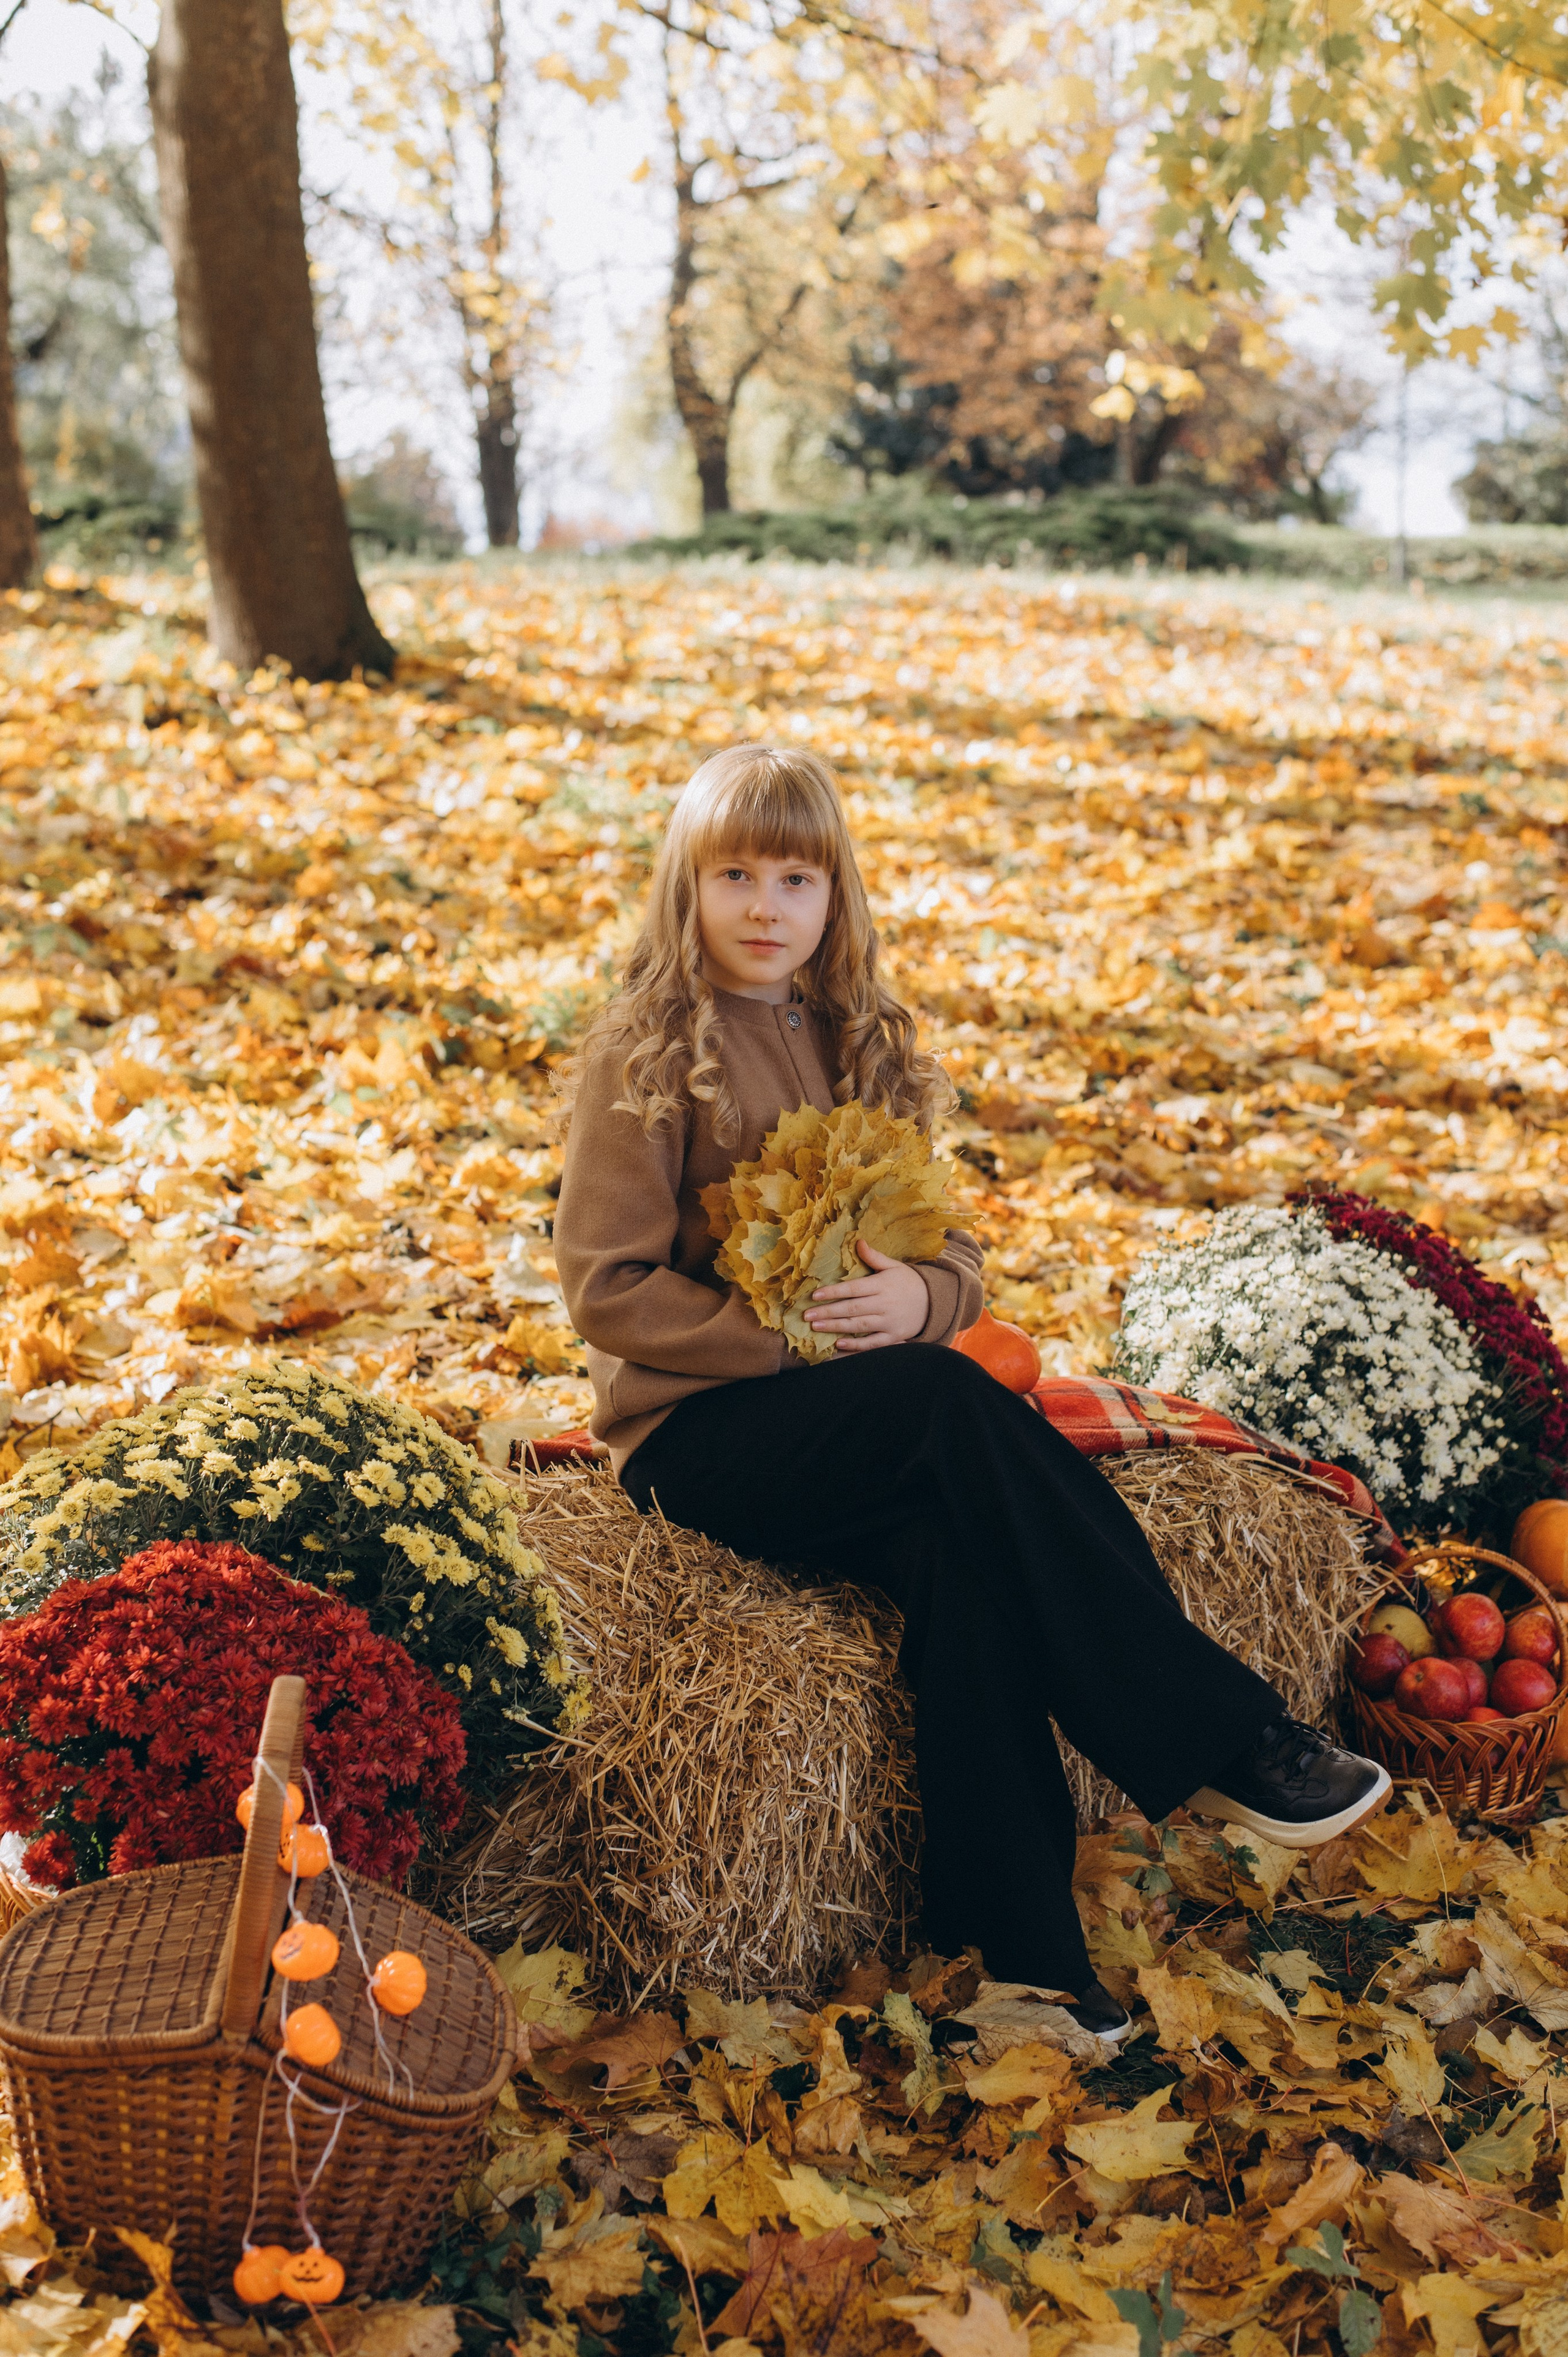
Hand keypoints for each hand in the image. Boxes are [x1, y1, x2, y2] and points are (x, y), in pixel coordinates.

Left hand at [803, 1238, 928, 1352]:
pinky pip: (872, 1343)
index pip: (853, 1289)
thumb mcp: (894, 1266)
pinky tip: (839, 1344)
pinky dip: (856, 1345)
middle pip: (851, 1309)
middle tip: (807, 1315)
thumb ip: (874, 1257)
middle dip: (828, 1312)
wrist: (934, 1303)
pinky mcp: (892, 1336)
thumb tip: (857, 1242)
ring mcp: (888, 1322)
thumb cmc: (908, 1282)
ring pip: (858, 1326)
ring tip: (816, 1327)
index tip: (815, 1296)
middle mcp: (883, 1304)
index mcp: (882, 1285)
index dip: (833, 1292)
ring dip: (836, 1327)